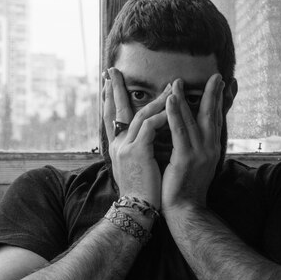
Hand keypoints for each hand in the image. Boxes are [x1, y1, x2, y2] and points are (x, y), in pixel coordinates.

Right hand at [103, 68, 171, 208]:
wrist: (137, 209)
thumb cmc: (142, 191)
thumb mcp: (135, 167)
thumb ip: (137, 150)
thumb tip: (145, 139)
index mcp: (117, 147)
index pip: (110, 118)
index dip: (109, 99)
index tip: (109, 83)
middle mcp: (118, 144)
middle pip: (115, 110)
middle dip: (115, 89)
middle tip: (113, 70)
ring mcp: (125, 147)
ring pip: (138, 115)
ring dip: (155, 99)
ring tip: (170, 87)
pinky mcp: (137, 152)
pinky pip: (149, 127)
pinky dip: (160, 116)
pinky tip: (171, 108)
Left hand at [162, 74, 223, 213]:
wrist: (186, 210)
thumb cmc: (186, 188)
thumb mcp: (196, 164)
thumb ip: (198, 148)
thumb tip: (198, 136)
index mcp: (212, 149)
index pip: (216, 119)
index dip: (219, 101)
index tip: (222, 84)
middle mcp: (210, 148)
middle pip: (212, 115)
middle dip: (213, 94)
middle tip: (216, 76)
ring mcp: (199, 153)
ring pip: (194, 120)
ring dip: (185, 99)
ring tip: (177, 82)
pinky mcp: (186, 158)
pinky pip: (179, 131)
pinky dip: (175, 114)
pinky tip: (170, 101)